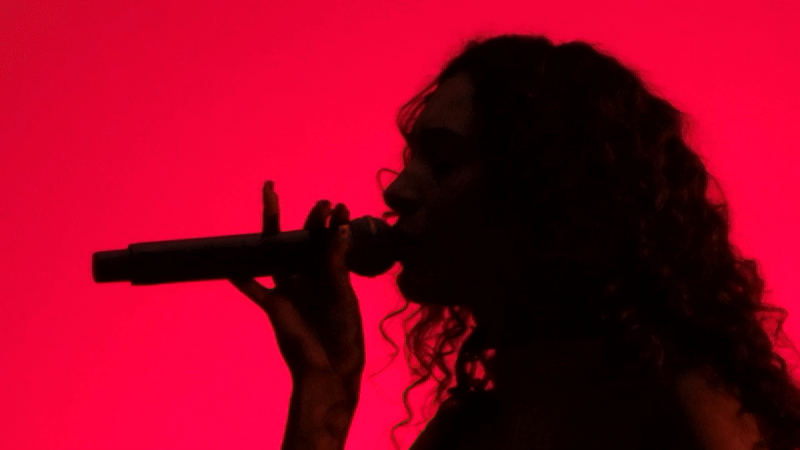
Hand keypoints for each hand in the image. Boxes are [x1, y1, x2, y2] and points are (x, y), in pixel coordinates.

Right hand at [230, 180, 364, 396]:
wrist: (329, 369)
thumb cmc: (344, 334)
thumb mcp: (343, 297)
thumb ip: (335, 266)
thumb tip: (336, 231)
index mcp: (332, 274)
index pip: (331, 241)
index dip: (333, 223)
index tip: (339, 206)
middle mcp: (310, 275)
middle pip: (305, 240)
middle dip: (310, 218)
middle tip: (318, 200)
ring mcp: (290, 287)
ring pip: (276, 252)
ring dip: (271, 227)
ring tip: (270, 196)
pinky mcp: (274, 304)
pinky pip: (253, 288)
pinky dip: (241, 277)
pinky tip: (229, 263)